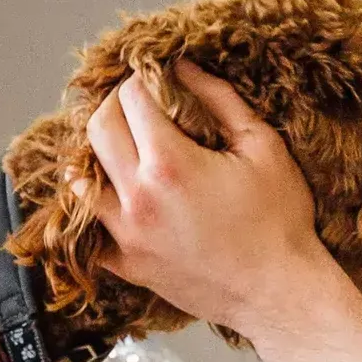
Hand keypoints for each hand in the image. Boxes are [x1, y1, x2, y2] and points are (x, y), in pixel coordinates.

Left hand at [80, 60, 344, 340]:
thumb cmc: (280, 223)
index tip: (155, 77)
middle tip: (139, 103)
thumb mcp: (262, 146)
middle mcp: (137, 199)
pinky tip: (117, 196)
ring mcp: (127, 237)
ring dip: (97, 154)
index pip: (130, 99)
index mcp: (170, 164)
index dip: (141, 79)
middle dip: (114, 106)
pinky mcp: (128, 266)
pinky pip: (91, 231)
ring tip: (124, 146)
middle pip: (97, 129)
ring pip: (81, 180)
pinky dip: (97, 208)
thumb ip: (219, 99)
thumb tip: (185, 66)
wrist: (280, 294)